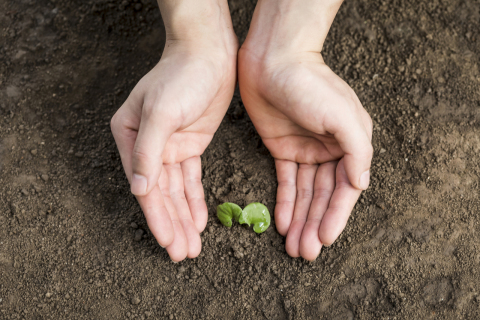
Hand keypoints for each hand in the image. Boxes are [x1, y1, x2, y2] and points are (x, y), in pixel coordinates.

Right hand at [111, 2, 236, 260]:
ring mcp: (169, 148)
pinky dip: (194, 201)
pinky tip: (198, 221)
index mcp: (129, 136)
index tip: (168, 242)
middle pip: (160, 194)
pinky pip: (190, 180)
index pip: (144, 186)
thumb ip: (147, 151)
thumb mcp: (161, 112)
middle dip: (172, 224)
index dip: (157, 216)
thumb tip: (139, 190)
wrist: (209, 55)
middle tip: (182, 254)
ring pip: (176, 192)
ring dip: (183, 218)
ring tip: (191, 246)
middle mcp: (146, 145)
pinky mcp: (190, 146)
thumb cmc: (180, 76)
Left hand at [238, 0, 372, 260]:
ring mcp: (306, 151)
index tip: (325, 239)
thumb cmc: (311, 85)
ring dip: (300, 220)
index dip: (335, 215)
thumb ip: (357, 151)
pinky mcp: (283, 149)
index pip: (345, 189)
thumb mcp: (342, 116)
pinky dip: (285, 203)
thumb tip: (361, 185)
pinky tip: (282, 224)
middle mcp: (330, 151)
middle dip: (315, 225)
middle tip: (305, 253)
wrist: (273, 62)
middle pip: (323, 196)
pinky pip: (286, 182)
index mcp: (350, 144)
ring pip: (305, 194)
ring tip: (294, 247)